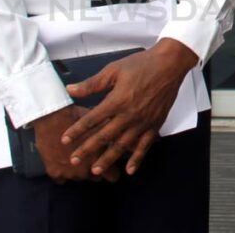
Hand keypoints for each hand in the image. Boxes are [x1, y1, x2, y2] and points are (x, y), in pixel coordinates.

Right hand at [31, 105, 118, 182]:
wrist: (52, 118)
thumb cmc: (79, 118)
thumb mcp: (101, 125)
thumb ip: (114, 137)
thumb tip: (131, 142)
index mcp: (98, 160)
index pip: (113, 177)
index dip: (113, 170)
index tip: (112, 164)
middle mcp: (84, 172)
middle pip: (95, 177)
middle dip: (95, 168)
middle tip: (92, 155)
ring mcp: (68, 174)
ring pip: (79, 177)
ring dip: (79, 170)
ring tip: (77, 155)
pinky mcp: (54, 173)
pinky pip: (62, 179)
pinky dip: (63, 171)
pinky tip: (64, 160)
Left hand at [60, 39, 197, 175]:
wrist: (170, 64)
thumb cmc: (142, 64)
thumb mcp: (114, 70)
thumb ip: (92, 83)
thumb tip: (70, 89)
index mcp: (117, 100)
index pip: (92, 119)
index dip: (77, 130)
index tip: (65, 140)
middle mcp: (129, 114)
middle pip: (104, 136)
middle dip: (87, 149)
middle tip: (74, 161)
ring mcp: (143, 122)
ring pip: (122, 145)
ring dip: (108, 159)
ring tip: (95, 170)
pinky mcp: (155, 124)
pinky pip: (145, 145)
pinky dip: (137, 158)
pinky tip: (129, 170)